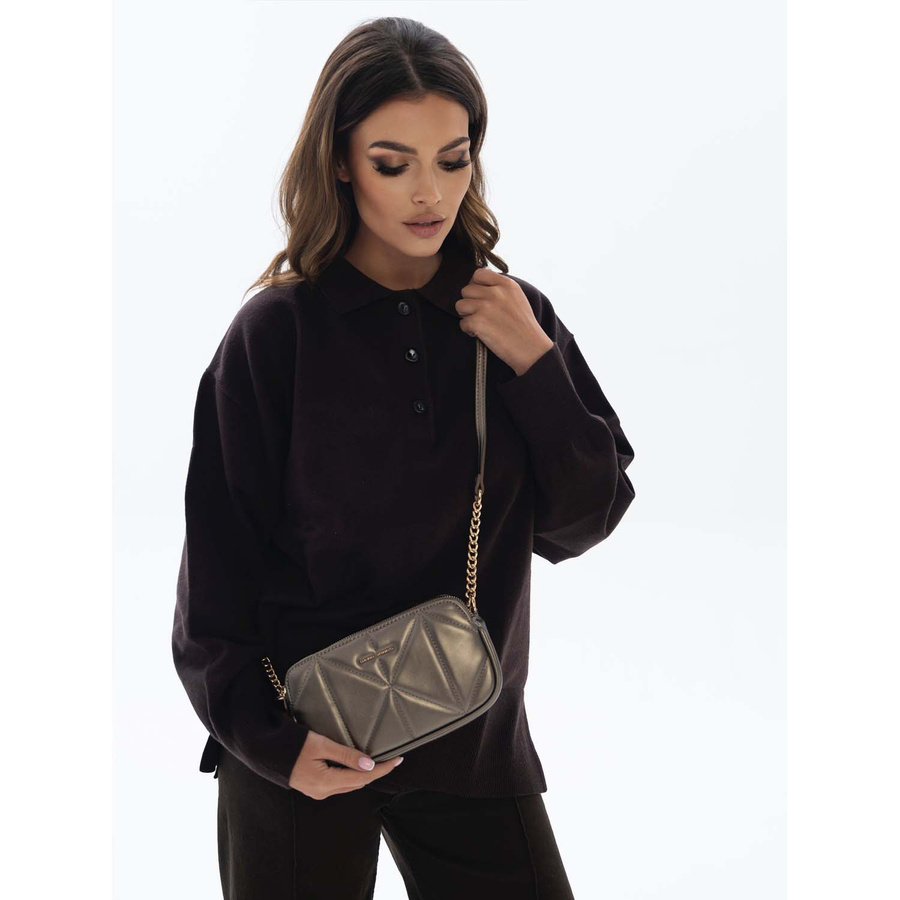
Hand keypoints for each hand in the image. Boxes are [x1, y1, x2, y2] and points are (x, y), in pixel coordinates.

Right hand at [288, 729, 403, 799]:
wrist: (267, 752)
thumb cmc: (293, 745)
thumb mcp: (321, 745)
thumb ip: (346, 755)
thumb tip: (369, 764)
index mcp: (326, 782)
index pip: (363, 777)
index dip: (382, 769)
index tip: (398, 759)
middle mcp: (323, 791)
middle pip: (358, 783)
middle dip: (376, 772)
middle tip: (392, 758)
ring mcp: (318, 792)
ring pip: (349, 784)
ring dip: (364, 774)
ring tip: (379, 761)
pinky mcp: (314, 787)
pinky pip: (339, 784)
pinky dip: (352, 775)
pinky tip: (357, 766)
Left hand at [455, 267, 553, 375]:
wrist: (531, 348)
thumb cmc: (524, 326)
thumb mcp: (517, 298)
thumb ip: (500, 288)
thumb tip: (479, 285)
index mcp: (506, 284)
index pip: (478, 274)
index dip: (476, 286)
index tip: (481, 297)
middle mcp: (495, 292)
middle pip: (466, 290)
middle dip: (470, 303)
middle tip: (481, 315)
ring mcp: (485, 307)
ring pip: (460, 305)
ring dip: (467, 316)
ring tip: (480, 324)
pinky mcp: (478, 322)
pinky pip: (462, 323)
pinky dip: (469, 331)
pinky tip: (482, 334)